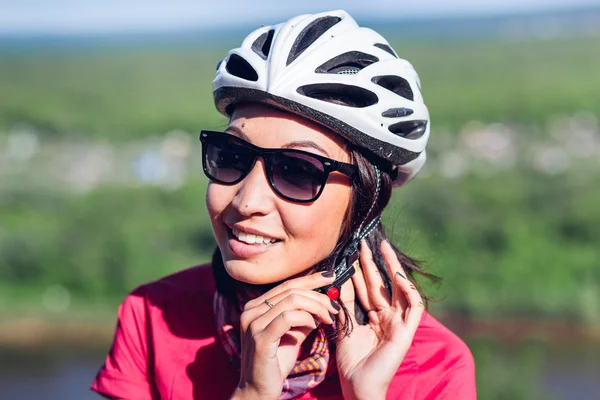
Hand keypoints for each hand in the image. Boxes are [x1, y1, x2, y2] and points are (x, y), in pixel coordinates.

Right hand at [231, 271, 339, 399]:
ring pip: (291, 300)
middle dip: (318, 295)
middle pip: (291, 290)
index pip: (286, 285)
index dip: (310, 279)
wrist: (259, 390)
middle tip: (334, 305)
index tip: (330, 277)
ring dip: (316, 307)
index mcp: (255, 306)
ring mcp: (252, 322)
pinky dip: (306, 319)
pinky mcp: (259, 337)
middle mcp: (250, 310)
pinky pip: (288, 317)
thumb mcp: (293, 333)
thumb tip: (324, 299)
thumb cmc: (276, 362)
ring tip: (328, 317)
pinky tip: (314, 326)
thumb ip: (304, 316)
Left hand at [335, 240, 423, 399]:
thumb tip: (342, 277)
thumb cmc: (351, 360)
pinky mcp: (407, 332)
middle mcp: (389, 318)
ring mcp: (399, 324)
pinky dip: (408, 290)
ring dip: (392, 268)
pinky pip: (414, 307)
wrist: (357, 384)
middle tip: (366, 243)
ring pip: (400, 290)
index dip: (362, 272)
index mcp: (375, 318)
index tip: (352, 254)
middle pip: (383, 285)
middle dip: (375, 263)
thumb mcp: (345, 324)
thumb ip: (346, 301)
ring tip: (383, 249)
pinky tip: (397, 275)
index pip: (369, 289)